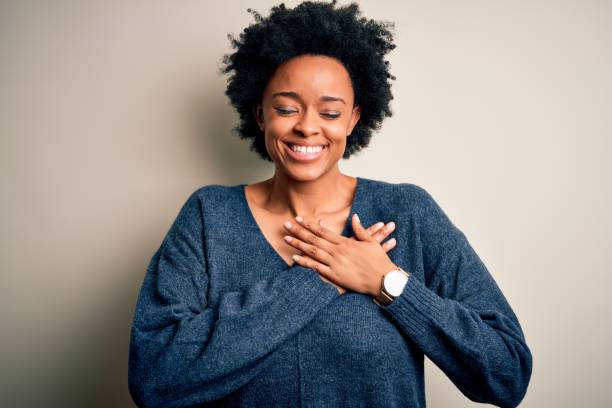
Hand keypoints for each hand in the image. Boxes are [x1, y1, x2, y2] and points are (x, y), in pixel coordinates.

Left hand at [283, 214, 397, 295]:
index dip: (310, 225)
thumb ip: (360, 229)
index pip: (323, 231)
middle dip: (299, 231)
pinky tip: (295, 258)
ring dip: (298, 244)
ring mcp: (335, 263)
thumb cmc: (379, 261)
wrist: (383, 280)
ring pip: (312, 252)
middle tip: (286, 225)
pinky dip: (305, 263)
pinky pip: (316, 268)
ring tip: (286, 239)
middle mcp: (338, 251)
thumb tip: (355, 217)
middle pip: (314, 239)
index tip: (299, 219)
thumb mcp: (371, 242)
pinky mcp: (335, 276)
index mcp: (345, 242)